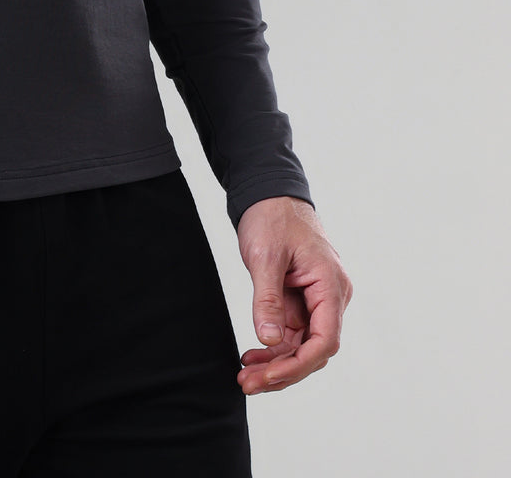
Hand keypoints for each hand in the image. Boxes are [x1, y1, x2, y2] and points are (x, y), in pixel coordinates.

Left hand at [235, 195, 352, 394]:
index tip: (269, 376)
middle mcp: (332, 296)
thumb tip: (268, 340)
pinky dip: (275, 346)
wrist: (269, 193)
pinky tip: (253, 355)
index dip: (298, 364)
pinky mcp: (305, 299)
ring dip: (276, 363)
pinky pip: (295, 332)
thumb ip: (268, 298)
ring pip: (303, 344)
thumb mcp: (265, 256)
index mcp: (331, 284)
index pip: (325, 340)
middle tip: (247, 384)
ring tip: (245, 375)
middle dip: (283, 370)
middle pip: (314, 349)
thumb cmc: (272, 216)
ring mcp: (319, 299)